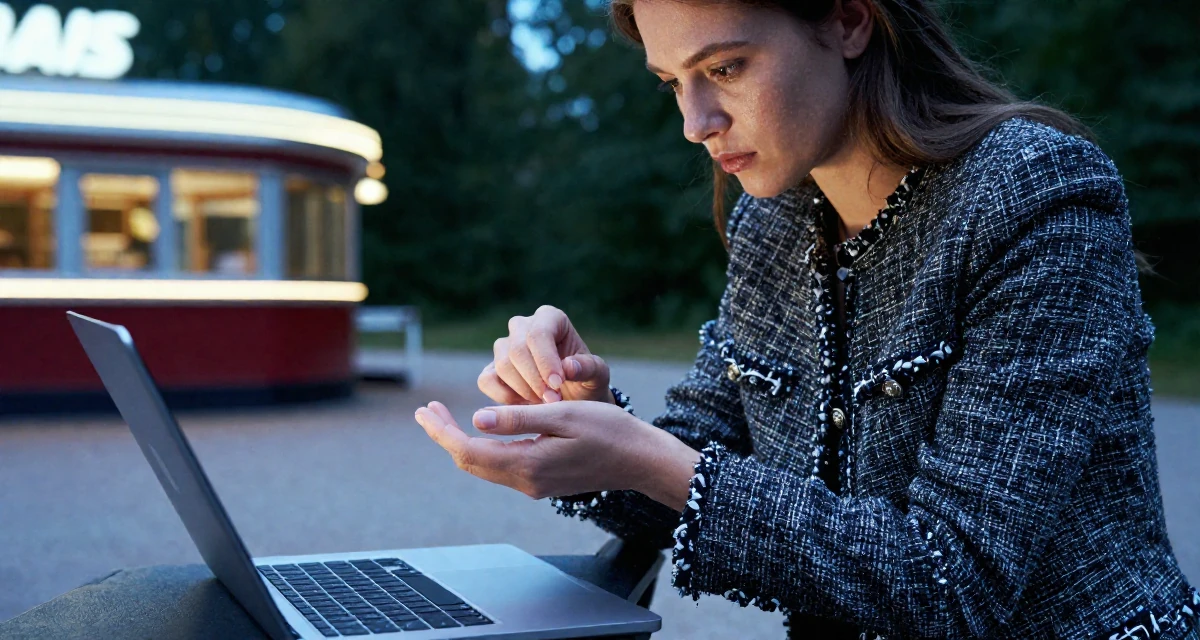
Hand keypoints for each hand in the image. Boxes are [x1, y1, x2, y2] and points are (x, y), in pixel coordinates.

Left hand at [415, 400, 693, 503]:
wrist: (640, 459)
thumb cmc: (608, 430)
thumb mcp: (562, 414)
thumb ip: (519, 418)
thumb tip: (476, 419)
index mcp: (528, 464)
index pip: (468, 451)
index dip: (442, 431)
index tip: (425, 409)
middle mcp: (526, 481)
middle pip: (470, 463)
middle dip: (445, 435)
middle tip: (428, 409)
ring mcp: (534, 485)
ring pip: (484, 466)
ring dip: (462, 441)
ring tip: (445, 416)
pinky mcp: (542, 481)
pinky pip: (501, 467)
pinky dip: (483, 447)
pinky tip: (481, 429)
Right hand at [479, 305, 611, 404]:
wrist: (574, 400)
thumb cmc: (587, 382)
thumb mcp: (597, 376)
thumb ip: (588, 368)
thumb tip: (568, 367)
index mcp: (550, 318)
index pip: (539, 333)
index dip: (545, 360)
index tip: (557, 385)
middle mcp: (523, 326)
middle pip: (517, 349)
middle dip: (534, 380)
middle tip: (552, 402)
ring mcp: (504, 346)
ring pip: (502, 365)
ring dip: (523, 390)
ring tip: (545, 405)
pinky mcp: (491, 368)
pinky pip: (486, 380)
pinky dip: (503, 397)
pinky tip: (526, 406)